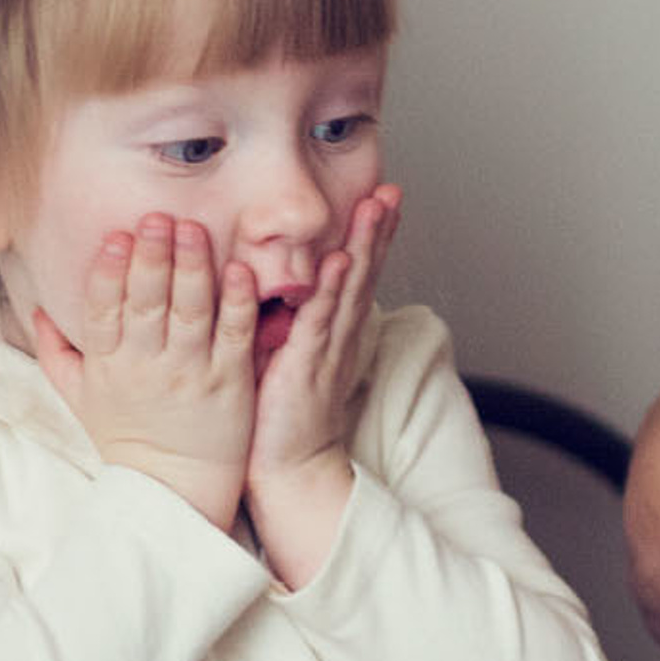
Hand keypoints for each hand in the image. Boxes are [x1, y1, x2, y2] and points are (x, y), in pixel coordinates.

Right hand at [32, 214, 255, 528]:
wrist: (173, 492)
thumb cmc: (127, 442)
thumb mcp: (80, 399)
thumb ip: (55, 353)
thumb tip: (34, 310)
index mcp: (108, 366)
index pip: (104, 310)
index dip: (109, 272)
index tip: (115, 236)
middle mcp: (147, 367)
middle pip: (147, 303)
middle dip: (151, 257)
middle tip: (156, 218)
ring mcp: (190, 374)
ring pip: (190, 312)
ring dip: (192, 267)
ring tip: (193, 228)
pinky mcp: (230, 383)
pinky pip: (234, 336)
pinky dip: (237, 303)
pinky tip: (239, 270)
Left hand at [244, 186, 400, 581]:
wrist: (290, 469)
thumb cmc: (281, 416)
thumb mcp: (283, 355)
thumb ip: (284, 320)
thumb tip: (269, 283)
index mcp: (333, 331)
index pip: (356, 273)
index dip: (370, 236)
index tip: (381, 198)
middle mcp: (338, 335)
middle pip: (363, 272)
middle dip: (377, 229)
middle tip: (390, 191)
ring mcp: (327, 349)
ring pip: (351, 288)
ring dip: (364, 246)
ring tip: (375, 208)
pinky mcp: (307, 366)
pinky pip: (322, 322)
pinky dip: (334, 291)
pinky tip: (343, 263)